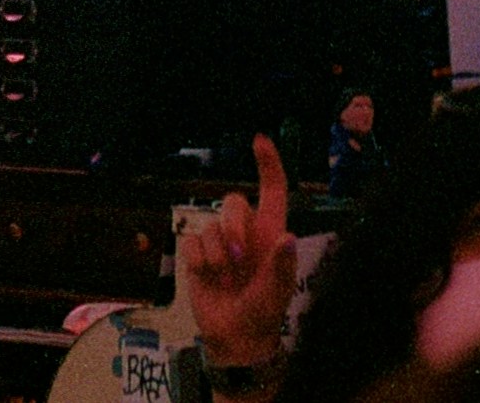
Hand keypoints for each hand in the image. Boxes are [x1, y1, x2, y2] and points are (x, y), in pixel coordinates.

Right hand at [179, 135, 294, 370]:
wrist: (234, 338)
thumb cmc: (263, 312)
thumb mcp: (278, 291)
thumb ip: (282, 265)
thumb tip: (287, 237)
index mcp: (270, 233)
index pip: (272, 190)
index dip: (268, 164)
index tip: (259, 141)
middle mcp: (245, 232)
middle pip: (233, 202)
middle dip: (234, 226)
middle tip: (238, 257)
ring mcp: (220, 243)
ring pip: (211, 225)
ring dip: (217, 253)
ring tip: (225, 276)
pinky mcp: (198, 255)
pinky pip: (192, 242)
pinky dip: (199, 260)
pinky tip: (207, 277)